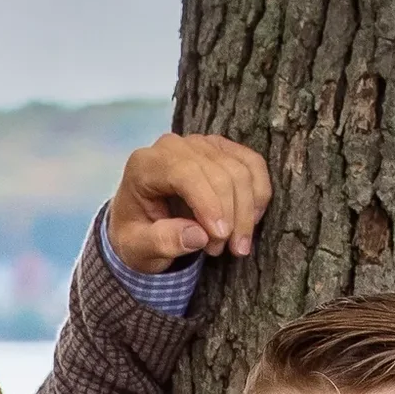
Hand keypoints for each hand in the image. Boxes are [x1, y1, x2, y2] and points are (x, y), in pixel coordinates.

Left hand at [107, 133, 273, 272]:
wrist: (139, 224)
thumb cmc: (136, 236)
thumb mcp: (138, 249)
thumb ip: (162, 242)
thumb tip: (199, 236)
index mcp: (146, 165)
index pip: (187, 173)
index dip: (209, 204)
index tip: (219, 237)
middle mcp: (174, 146)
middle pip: (219, 172)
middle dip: (231, 215)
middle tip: (226, 250)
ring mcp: (201, 144)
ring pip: (240, 169)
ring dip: (247, 210)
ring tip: (235, 245)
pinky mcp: (222, 149)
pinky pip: (253, 164)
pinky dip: (258, 194)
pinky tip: (252, 221)